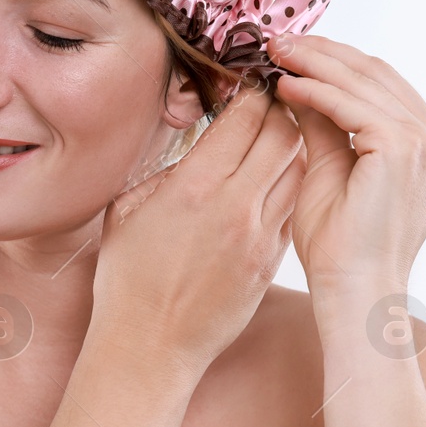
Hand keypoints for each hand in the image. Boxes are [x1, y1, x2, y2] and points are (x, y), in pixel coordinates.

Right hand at [89, 82, 306, 378]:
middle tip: (276, 96)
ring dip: (294, 144)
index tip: (250, 81)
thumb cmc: (126, 278)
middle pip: (283, 135)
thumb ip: (163, 170)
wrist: (149, 345)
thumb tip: (190, 143)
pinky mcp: (272, 260)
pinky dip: (292, 182)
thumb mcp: (127, 210)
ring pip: (299, 168)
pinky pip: (293, 205)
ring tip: (283, 131)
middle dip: (281, 109)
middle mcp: (234, 206)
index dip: (251, 93)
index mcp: (193, 187)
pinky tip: (280, 175)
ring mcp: (259, 235)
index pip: (243, 119)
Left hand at [266, 34, 425, 295]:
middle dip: (323, 54)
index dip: (336, 61)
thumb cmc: (340, 244)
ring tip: (275, 55)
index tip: (293, 51)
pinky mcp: (405, 149)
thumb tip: (297, 84)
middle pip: (375, 75)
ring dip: (314, 64)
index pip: (381, 84)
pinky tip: (284, 85)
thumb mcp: (329, 167)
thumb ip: (322, 125)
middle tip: (278, 42)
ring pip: (362, 84)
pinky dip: (315, 90)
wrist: (353, 287)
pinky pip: (351, 106)